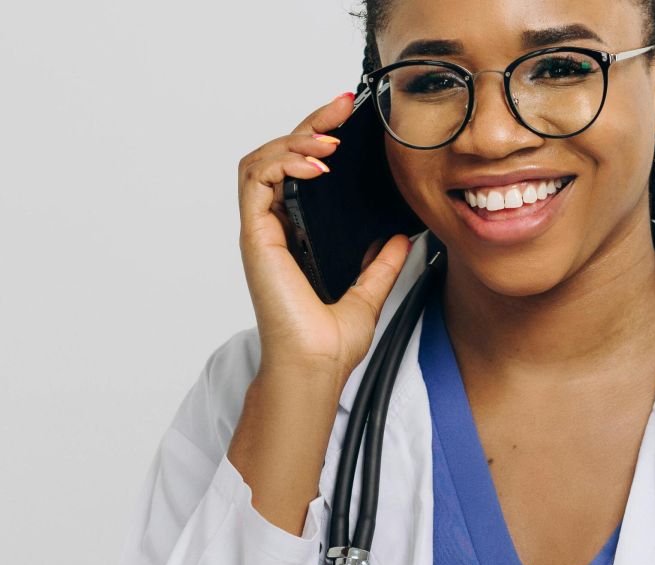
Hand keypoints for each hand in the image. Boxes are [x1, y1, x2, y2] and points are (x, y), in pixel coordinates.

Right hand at [236, 92, 412, 388]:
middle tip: (341, 107)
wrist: (316, 368)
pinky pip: (255, 181)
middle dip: (310, 125)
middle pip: (278, 154)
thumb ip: (380, 263)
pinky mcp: (255, 237)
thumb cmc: (329, 343)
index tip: (349, 120)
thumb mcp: (369, 293)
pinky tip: (316, 167)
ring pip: (261, 160)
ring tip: (329, 142)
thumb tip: (400, 238)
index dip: (319, 139)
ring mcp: (261, 231)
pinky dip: (282, 163)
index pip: (298, 170)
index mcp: (295, 236)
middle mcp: (274, 229)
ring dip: (295, 140)